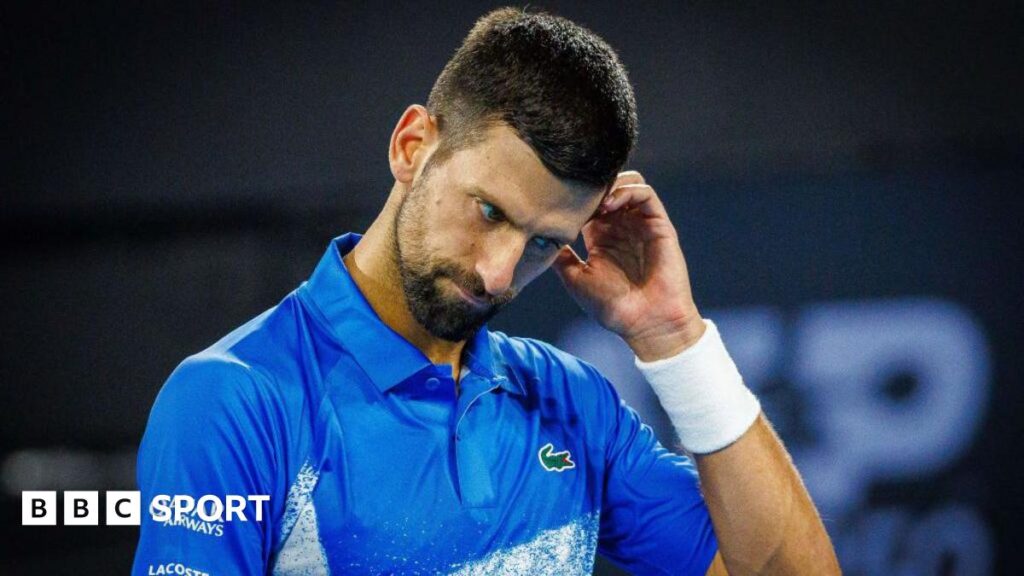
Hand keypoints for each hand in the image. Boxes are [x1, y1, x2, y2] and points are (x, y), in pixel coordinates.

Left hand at [551, 170, 705, 360]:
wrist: (645, 323)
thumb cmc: (611, 307)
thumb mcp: (575, 279)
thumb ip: (560, 256)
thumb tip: (537, 238)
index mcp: (601, 237)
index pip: (588, 202)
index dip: (574, 198)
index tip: (557, 204)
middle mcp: (622, 226)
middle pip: (608, 187)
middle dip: (590, 186)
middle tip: (574, 196)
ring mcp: (641, 224)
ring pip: (628, 183)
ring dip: (609, 185)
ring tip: (593, 201)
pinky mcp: (659, 225)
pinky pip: (645, 193)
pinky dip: (627, 191)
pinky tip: (608, 205)